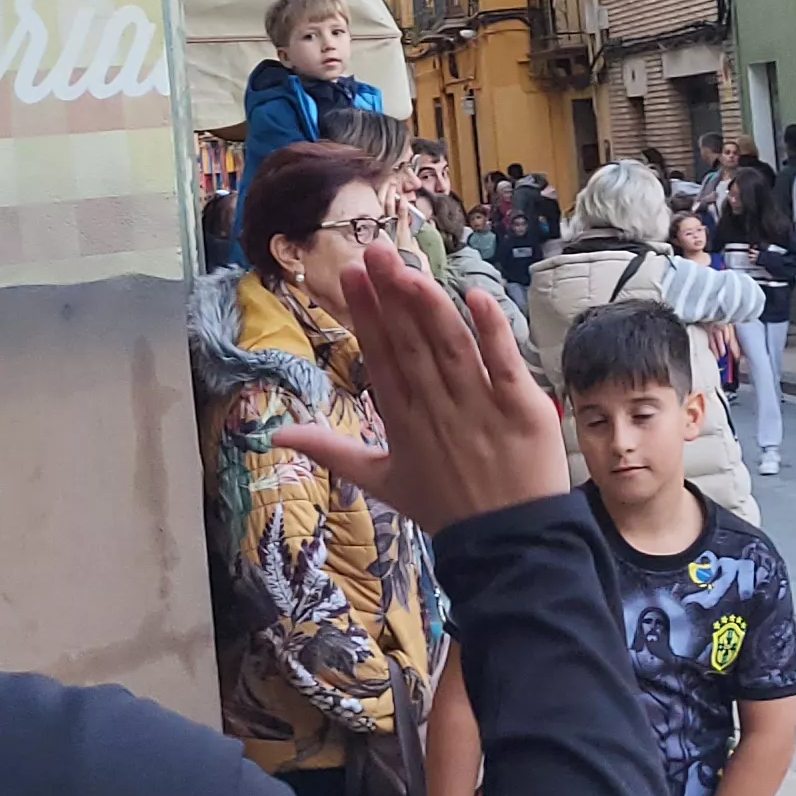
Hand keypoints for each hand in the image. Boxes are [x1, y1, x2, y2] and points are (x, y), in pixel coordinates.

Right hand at [269, 248, 571, 531]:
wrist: (506, 544)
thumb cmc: (443, 508)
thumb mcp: (381, 480)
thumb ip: (330, 450)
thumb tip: (274, 435)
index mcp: (402, 420)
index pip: (381, 356)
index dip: (366, 314)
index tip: (351, 275)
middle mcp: (436, 407)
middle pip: (411, 342)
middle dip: (390, 295)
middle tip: (373, 251)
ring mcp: (480, 405)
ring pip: (450, 346)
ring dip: (429, 304)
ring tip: (408, 268)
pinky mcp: (521, 407)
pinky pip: (503, 362)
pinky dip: (491, 329)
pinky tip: (475, 294)